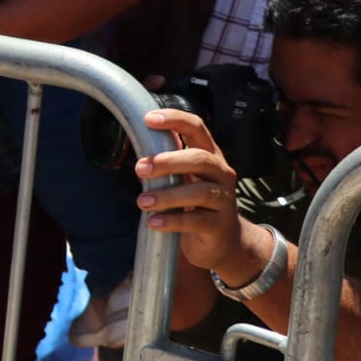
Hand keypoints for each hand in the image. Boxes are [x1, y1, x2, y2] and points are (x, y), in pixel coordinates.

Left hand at [133, 108, 245, 272]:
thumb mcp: (185, 179)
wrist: (223, 241)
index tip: (149, 119)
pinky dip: (172, 221)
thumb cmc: (196, 204)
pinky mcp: (219, 226)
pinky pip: (197, 221)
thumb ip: (168, 165)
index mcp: (209, 156)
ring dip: (167, 195)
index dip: (175, 120)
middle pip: (199, 158)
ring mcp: (224, 200)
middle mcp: (221, 174)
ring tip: (142, 201)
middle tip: (139, 168)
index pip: (197, 129)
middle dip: (168, 161)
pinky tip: (153, 222)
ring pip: (200, 191)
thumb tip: (136, 149)